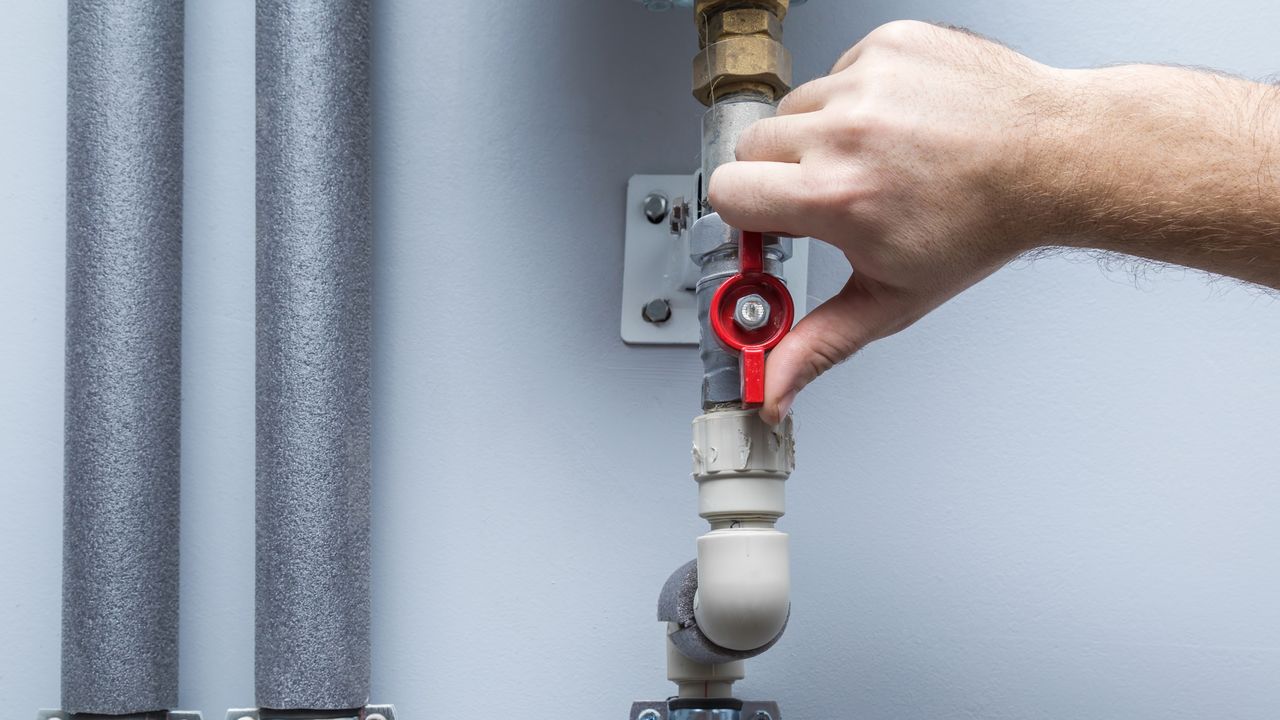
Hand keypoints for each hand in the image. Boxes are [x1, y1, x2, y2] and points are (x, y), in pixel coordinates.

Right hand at [709, 21, 1070, 422]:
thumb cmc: (983, 225)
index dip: (748, 216)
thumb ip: (818, 344)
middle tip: (832, 195)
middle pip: (752, 147)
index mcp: (836, 194)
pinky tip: (896, 125)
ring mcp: (867, 79)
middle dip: (779, 175)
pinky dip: (857, 97)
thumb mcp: (893, 299)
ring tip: (874, 158)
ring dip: (818, 134)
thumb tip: (774, 390)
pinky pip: (836, 72)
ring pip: (793, 107)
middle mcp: (846, 129)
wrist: (1053, 157)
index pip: (726, 192)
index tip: (777, 226)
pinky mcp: (888, 43)